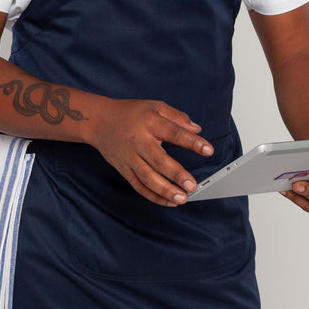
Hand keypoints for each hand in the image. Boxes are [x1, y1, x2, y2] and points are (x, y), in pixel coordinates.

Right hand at [89, 98, 213, 206]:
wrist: (99, 121)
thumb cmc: (130, 113)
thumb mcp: (155, 106)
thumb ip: (177, 117)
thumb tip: (197, 130)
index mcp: (149, 123)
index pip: (174, 132)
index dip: (192, 142)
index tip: (209, 150)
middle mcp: (138, 141)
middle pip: (158, 160)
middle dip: (176, 174)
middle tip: (193, 185)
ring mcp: (129, 157)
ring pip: (147, 177)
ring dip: (165, 190)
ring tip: (182, 199)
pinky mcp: (124, 169)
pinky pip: (138, 186)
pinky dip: (153, 196)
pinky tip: (168, 202)